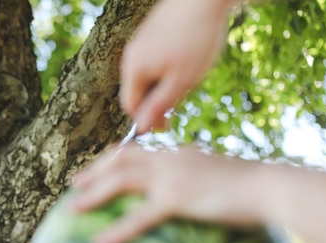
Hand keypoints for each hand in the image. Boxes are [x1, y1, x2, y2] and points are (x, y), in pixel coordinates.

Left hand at [72, 144, 263, 242]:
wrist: (271, 187)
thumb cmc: (253, 188)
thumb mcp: (220, 177)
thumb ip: (201, 180)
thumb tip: (194, 194)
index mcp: (178, 152)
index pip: (138, 150)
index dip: (114, 157)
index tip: (99, 165)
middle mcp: (170, 158)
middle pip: (121, 158)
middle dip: (95, 170)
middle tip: (75, 183)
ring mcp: (171, 176)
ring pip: (121, 180)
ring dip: (93, 193)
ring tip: (73, 206)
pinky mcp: (176, 198)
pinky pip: (138, 217)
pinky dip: (116, 230)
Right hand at [120, 0, 234, 131]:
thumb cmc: (195, 38)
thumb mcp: (180, 81)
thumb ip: (158, 106)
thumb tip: (141, 129)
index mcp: (133, 69)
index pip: (130, 106)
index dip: (147, 119)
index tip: (168, 124)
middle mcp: (131, 55)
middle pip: (138, 90)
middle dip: (157, 100)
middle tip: (182, 99)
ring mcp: (140, 41)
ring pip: (147, 74)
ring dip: (164, 83)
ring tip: (189, 77)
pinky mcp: (151, 31)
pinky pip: (153, 58)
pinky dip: (167, 66)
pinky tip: (188, 59)